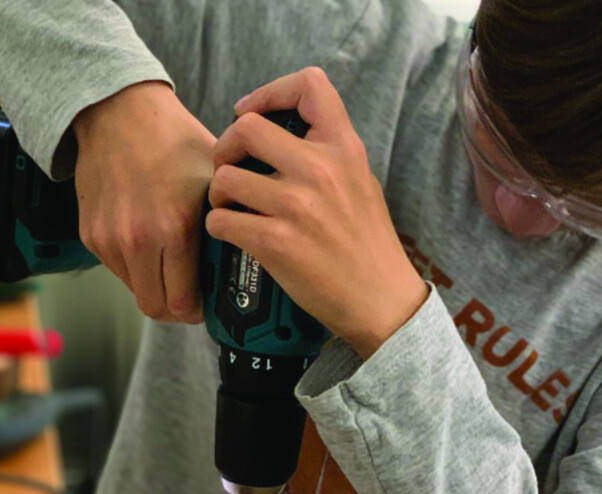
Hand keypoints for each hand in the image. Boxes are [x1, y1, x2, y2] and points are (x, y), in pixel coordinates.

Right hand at [73, 81, 214, 322]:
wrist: (119, 112)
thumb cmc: (173, 139)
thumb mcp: (215, 177)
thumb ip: (229, 218)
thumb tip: (250, 250)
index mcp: (174, 228)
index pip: (183, 302)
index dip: (198, 312)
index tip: (207, 305)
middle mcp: (138, 239)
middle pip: (157, 308)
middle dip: (177, 310)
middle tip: (192, 299)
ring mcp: (110, 239)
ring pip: (135, 292)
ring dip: (155, 288)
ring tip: (173, 269)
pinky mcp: (91, 234)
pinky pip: (117, 270)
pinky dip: (135, 268)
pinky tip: (151, 246)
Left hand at [206, 68, 427, 358]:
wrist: (381, 300)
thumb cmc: (369, 245)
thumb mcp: (362, 182)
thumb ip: (328, 154)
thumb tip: (283, 134)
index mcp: (345, 149)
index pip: (309, 86)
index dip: (270, 92)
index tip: (252, 112)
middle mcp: (321, 170)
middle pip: (247, 128)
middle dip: (226, 147)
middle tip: (231, 168)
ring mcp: (297, 206)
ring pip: (225, 177)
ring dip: (219, 194)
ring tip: (232, 208)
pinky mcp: (276, 241)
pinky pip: (221, 220)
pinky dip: (220, 227)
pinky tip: (236, 235)